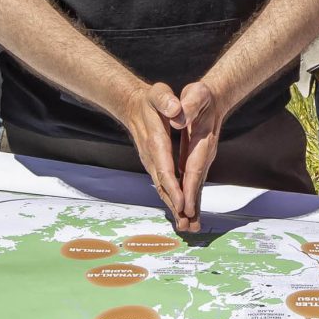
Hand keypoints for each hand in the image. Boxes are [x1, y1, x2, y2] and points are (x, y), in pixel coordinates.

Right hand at [112, 79, 190, 228]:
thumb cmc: (149, 99)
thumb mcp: (158, 93)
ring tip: (185, 225)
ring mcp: (151, 162)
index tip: (182, 202)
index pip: (164, 168)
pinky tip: (179, 211)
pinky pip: (162, 184)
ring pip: (162, 188)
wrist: (132, 105)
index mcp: (155, 142)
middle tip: (186, 224)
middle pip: (163, 185)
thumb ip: (166, 100)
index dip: (173, 186)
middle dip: (175, 205)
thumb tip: (176, 112)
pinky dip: (171, 199)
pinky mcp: (154, 164)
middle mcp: (151, 157)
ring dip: (173, 207)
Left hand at [170, 77, 231, 231]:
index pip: (194, 167)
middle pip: (197, 184)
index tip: (185, 205)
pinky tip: (187, 210)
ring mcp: (203, 159)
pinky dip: (191, 197)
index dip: (189, 187)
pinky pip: (193, 182)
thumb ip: (189, 105)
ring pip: (196, 186)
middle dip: (192, 205)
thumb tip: (178, 118)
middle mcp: (205, 154)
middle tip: (187, 226)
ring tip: (189, 227)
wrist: (214, 98)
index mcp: (203, 141)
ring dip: (193, 206)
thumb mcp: (195, 94)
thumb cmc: (202, 96)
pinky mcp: (198, 160)